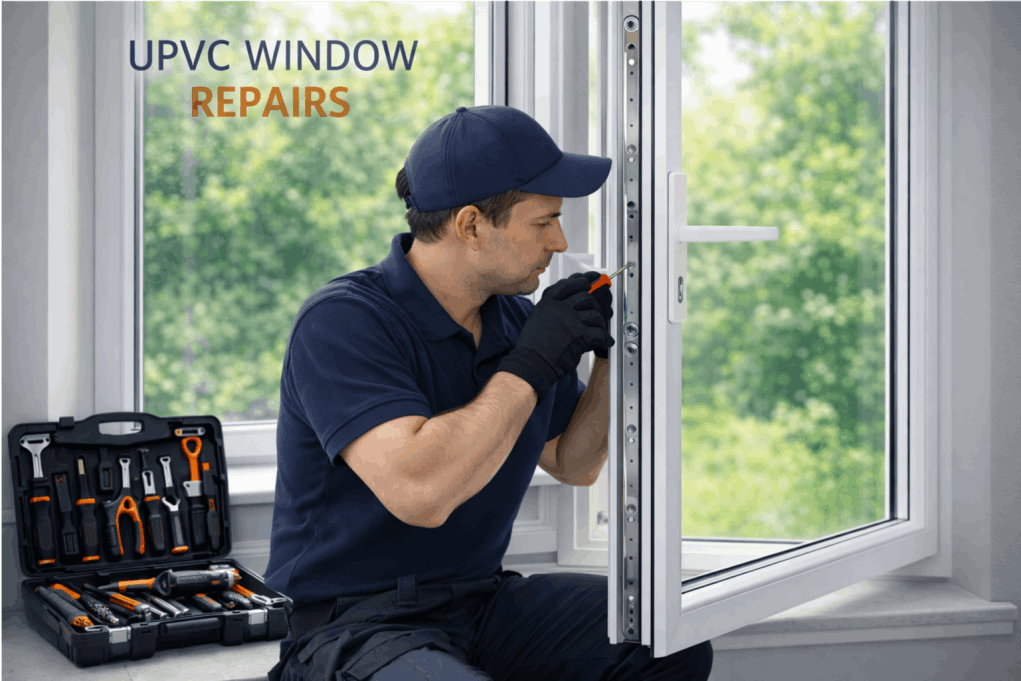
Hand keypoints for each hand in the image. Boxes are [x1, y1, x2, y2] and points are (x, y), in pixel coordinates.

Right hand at [498, 273, 612, 398]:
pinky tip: (605, 341)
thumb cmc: (534, 346)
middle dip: (594, 305)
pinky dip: (605, 338)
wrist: (533, 363)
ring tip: (600, 330)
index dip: (580, 282)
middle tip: (597, 312)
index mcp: (548, 303)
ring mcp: (570, 320)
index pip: (567, 285)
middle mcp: (559, 308)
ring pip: (595, 314)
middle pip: (586, 297)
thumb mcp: (537, 319)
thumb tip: (568, 303)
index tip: (587, 284)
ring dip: (600, 323)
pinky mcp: (579, 335)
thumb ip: (551, 309)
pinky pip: (599, 332)